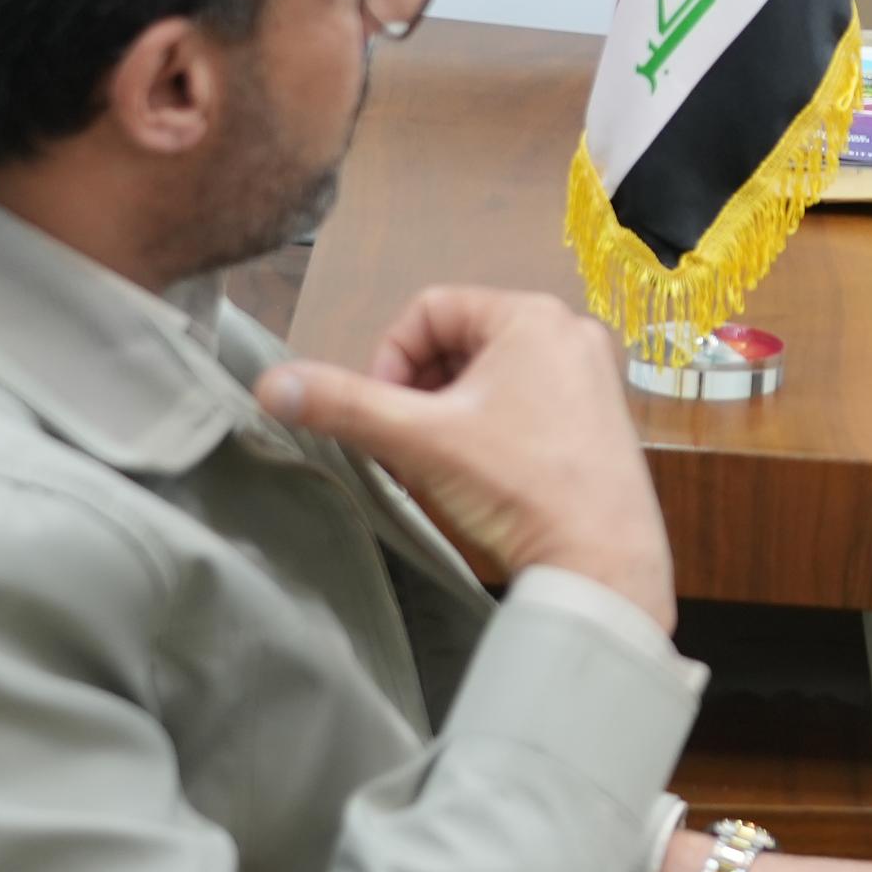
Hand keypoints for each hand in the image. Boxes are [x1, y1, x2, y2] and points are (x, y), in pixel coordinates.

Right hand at [259, 286, 675, 633]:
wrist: (602, 562)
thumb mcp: (418, 440)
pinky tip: (474, 477)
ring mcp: (592, 376)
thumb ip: (343, 405)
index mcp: (533, 315)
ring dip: (446, 414)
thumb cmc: (517, 486)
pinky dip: (486, 428)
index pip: (429, 310)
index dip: (388, 359)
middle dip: (417, 392)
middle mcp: (571, 332)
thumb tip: (268, 383)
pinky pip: (525, 401)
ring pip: (490, 375)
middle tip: (402, 447)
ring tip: (432, 466)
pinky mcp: (601, 418)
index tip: (380, 416)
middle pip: (460, 341)